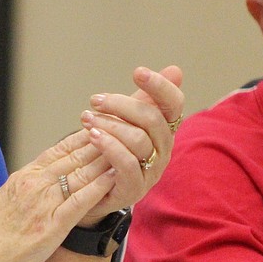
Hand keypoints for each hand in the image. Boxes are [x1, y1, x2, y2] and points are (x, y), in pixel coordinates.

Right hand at [0, 66, 182, 261]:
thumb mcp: (0, 201)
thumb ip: (19, 189)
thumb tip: (28, 182)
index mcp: (24, 177)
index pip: (59, 149)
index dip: (83, 136)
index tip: (102, 126)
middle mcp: (35, 184)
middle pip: (75, 156)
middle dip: (103, 142)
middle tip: (125, 129)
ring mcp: (43, 204)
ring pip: (81, 174)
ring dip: (107, 159)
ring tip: (129, 148)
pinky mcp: (51, 226)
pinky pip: (80, 202)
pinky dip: (99, 188)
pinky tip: (115, 178)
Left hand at [65, 65, 184, 222]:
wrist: (88, 191)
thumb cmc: (108, 152)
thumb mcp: (125, 121)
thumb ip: (145, 99)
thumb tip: (176, 70)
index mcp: (164, 130)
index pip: (174, 104)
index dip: (160, 86)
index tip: (137, 72)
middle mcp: (163, 150)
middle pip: (153, 119)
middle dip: (121, 104)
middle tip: (96, 100)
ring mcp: (151, 172)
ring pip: (138, 139)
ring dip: (109, 124)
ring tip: (87, 119)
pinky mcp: (135, 189)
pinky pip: (127, 163)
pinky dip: (109, 146)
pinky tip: (92, 136)